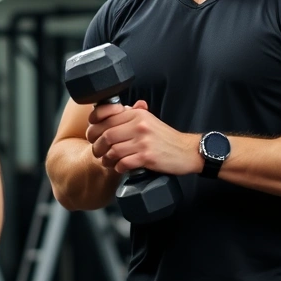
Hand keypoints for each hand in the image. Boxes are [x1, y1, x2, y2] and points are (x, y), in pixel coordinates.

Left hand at [86, 100, 201, 175]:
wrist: (188, 151)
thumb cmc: (166, 138)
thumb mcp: (149, 120)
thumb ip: (131, 115)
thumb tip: (109, 112)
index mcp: (137, 114)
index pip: (107, 115)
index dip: (94, 124)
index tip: (92, 132)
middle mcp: (139, 125)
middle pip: (106, 134)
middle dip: (97, 145)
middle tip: (97, 151)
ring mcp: (144, 141)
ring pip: (113, 150)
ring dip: (106, 159)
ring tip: (107, 162)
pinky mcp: (148, 157)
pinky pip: (123, 163)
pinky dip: (118, 167)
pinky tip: (120, 168)